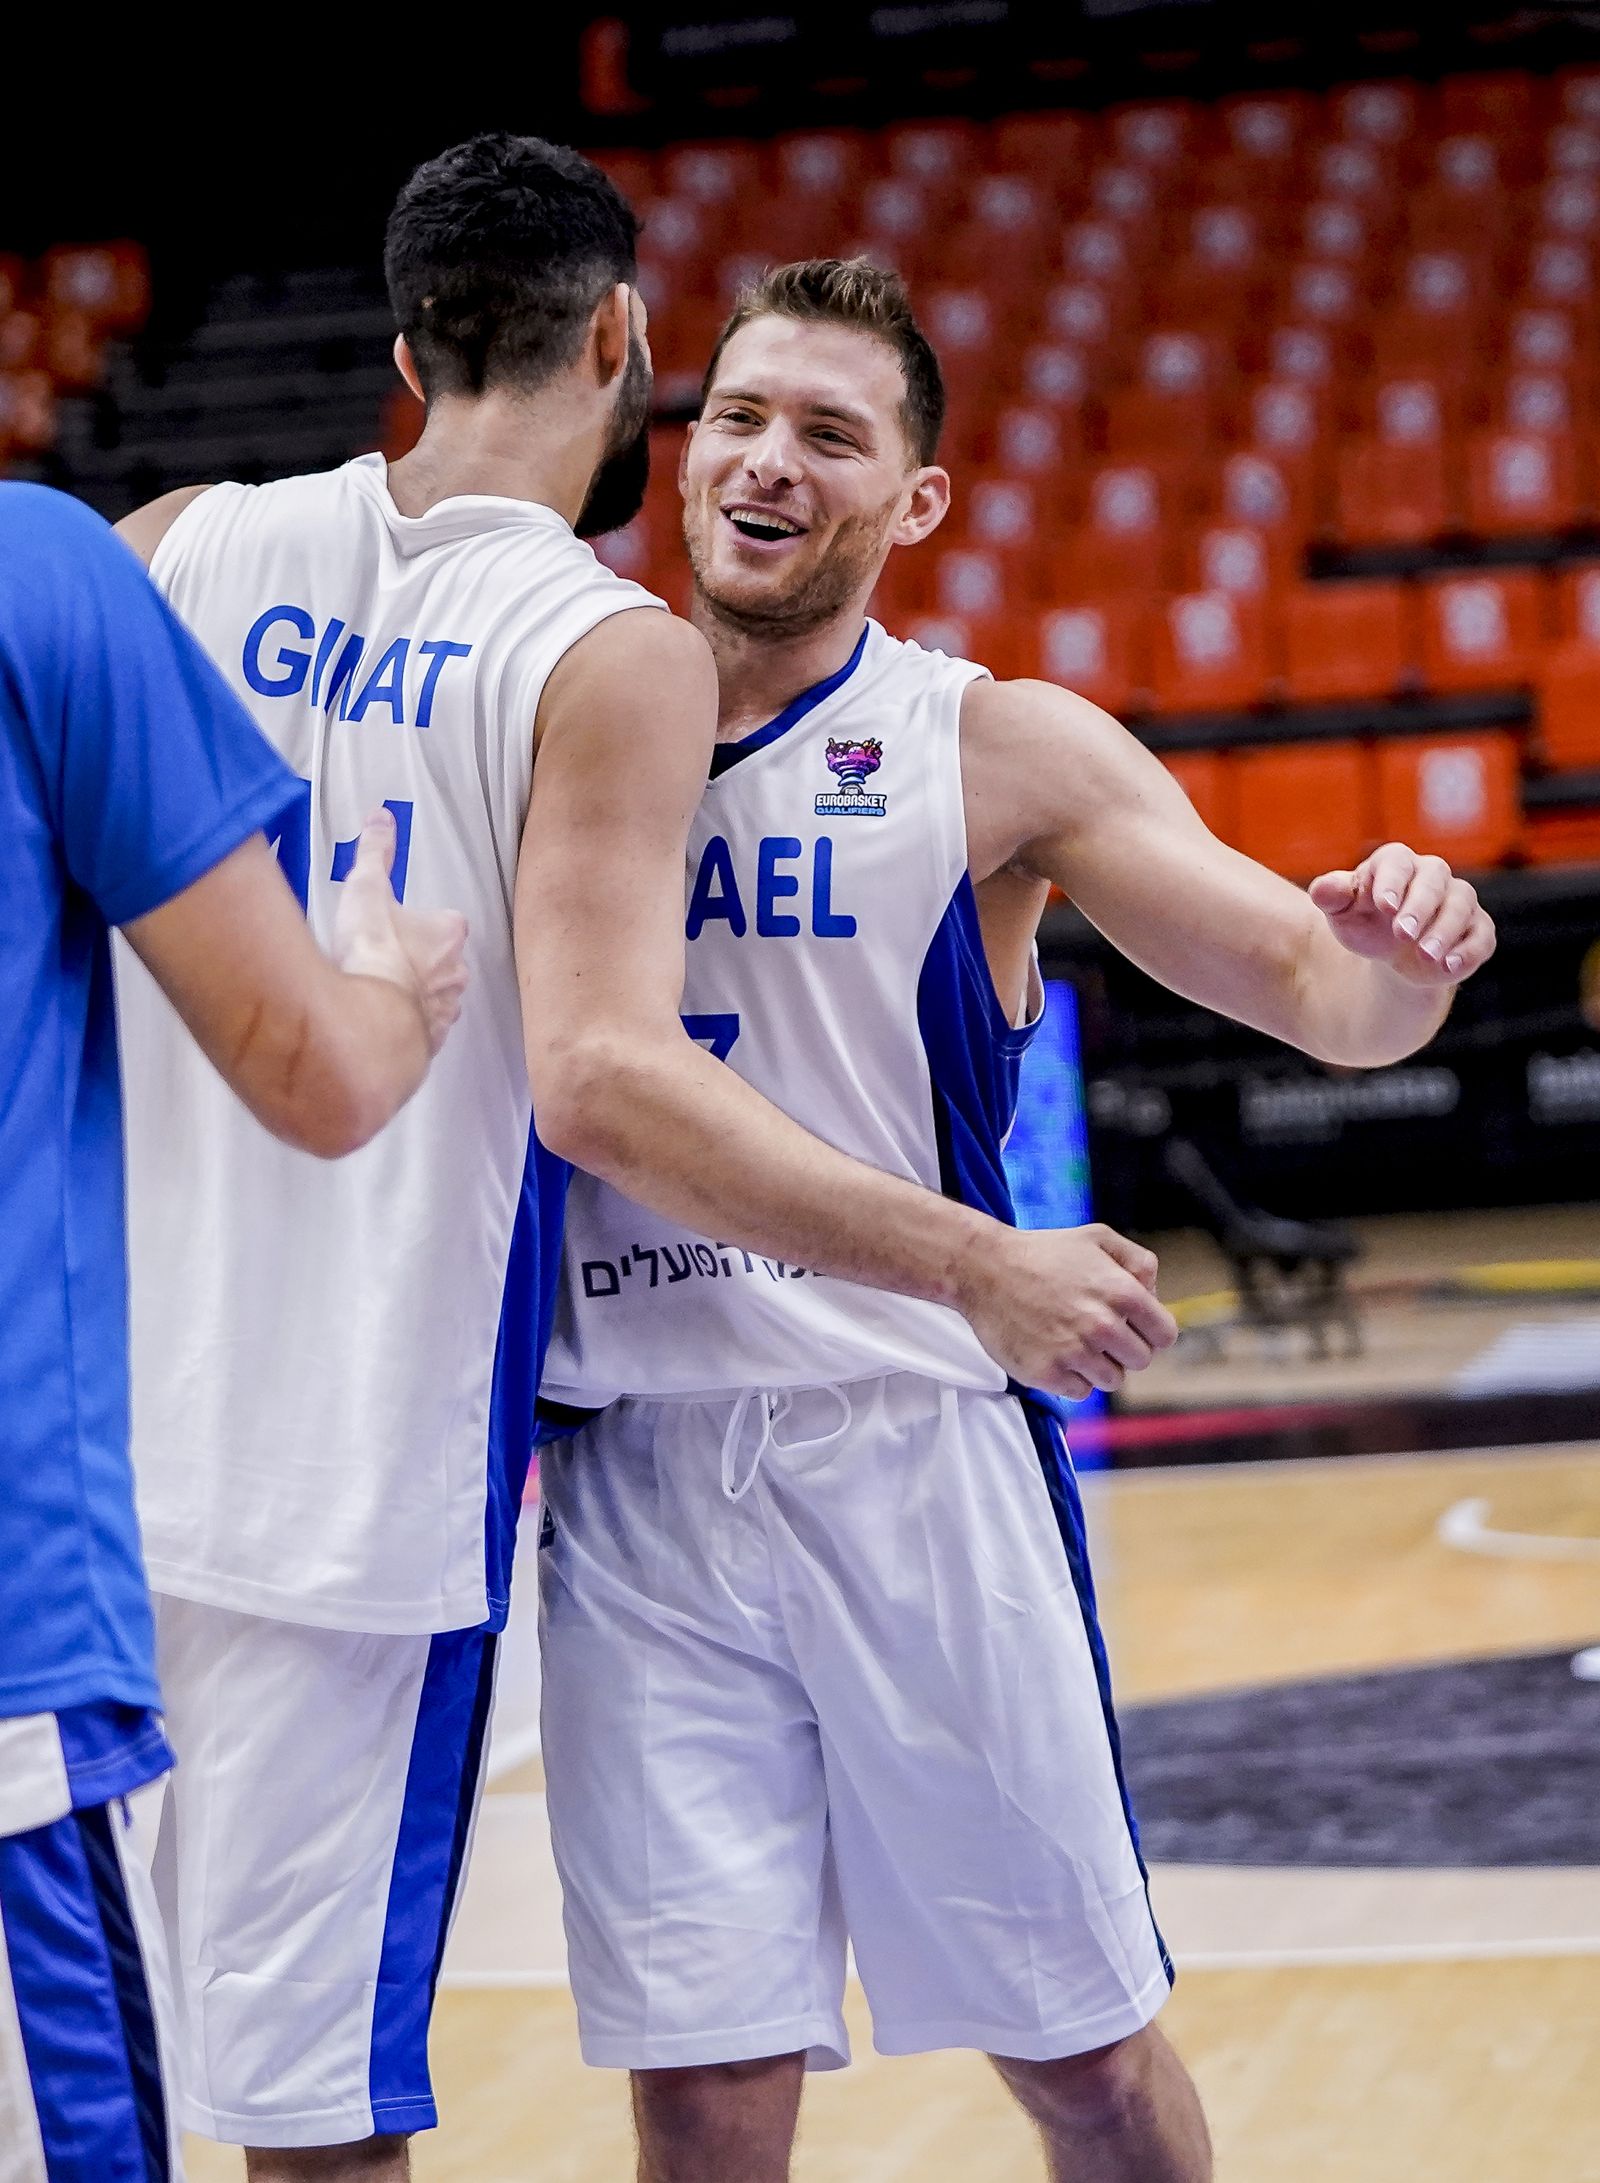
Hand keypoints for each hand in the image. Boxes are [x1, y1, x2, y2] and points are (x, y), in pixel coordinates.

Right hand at [333, 810, 468, 1056]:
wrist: (369, 1017)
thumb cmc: (372, 953)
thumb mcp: (367, 888)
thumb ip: (375, 852)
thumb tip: (381, 819)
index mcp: (449, 933)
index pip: (445, 921)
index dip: (420, 922)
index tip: (397, 925)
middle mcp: (456, 973)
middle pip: (444, 961)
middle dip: (419, 962)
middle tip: (385, 960)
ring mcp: (445, 1010)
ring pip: (436, 998)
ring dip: (414, 995)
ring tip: (380, 992)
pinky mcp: (430, 1041)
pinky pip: (422, 1031)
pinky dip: (406, 1027)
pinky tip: (381, 1022)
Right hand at [951, 1222, 1177, 1399]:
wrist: (983, 1269)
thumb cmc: (1041, 1253)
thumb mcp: (1096, 1238)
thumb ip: (1137, 1261)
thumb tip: (1154, 1294)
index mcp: (1121, 1292)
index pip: (1164, 1335)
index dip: (1150, 1331)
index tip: (1133, 1327)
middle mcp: (1102, 1325)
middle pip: (1140, 1360)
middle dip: (1124, 1348)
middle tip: (1097, 1331)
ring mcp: (1074, 1352)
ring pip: (1111, 1380)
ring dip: (1098, 1365)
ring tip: (1073, 1341)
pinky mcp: (1047, 1373)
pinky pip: (1080, 1392)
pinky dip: (1071, 1378)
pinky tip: (1055, 1352)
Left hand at [1308, 844, 1495, 987]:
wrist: (1390, 952)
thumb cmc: (1364, 922)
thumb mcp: (1341, 912)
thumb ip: (1331, 896)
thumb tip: (1322, 890)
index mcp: (1396, 863)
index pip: (1397, 862)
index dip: (1392, 882)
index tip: (1383, 906)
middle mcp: (1432, 875)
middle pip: (1434, 881)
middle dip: (1419, 907)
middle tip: (1402, 934)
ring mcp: (1458, 901)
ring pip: (1461, 906)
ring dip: (1443, 931)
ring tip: (1425, 954)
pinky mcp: (1476, 928)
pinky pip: (1482, 935)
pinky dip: (1469, 950)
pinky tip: (1449, 966)